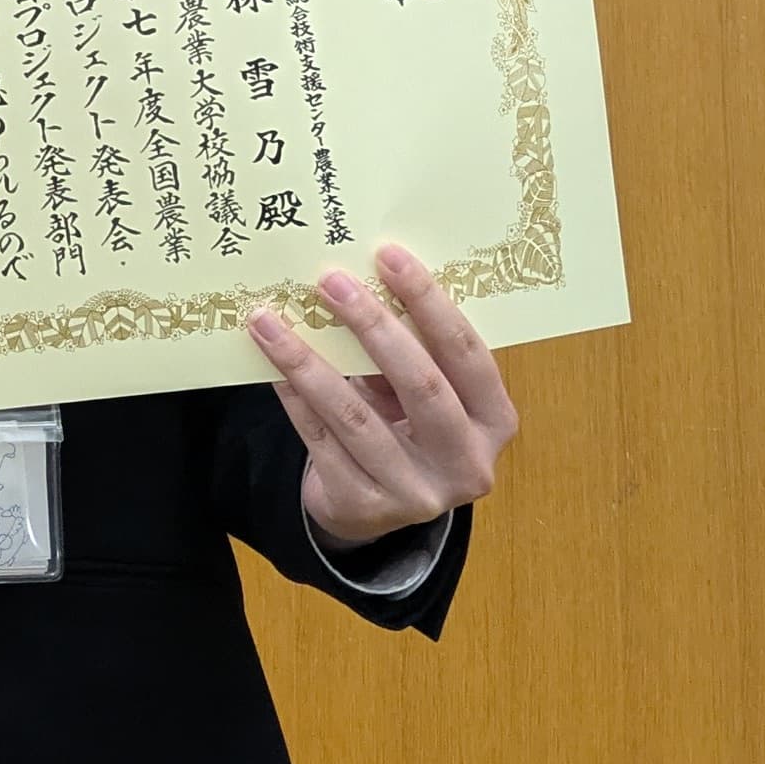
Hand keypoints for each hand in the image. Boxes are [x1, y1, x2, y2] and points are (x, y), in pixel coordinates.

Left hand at [247, 240, 519, 547]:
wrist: (377, 504)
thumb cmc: (407, 425)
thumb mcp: (427, 391)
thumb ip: (413, 347)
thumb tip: (359, 277)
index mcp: (495, 420)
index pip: (467, 353)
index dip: (430, 302)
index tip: (389, 255)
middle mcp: (466, 463)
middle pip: (421, 385)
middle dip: (373, 326)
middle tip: (330, 281)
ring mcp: (416, 493)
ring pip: (355, 416)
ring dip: (308, 361)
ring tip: (270, 321)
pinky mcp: (365, 507)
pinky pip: (320, 440)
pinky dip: (293, 397)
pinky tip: (270, 363)